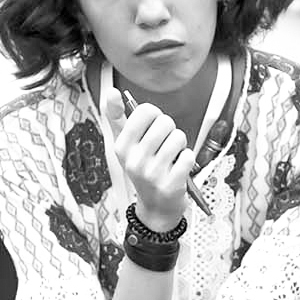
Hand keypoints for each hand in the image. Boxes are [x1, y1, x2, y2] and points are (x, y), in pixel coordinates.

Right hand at [102, 89, 192, 231]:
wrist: (156, 207)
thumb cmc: (144, 170)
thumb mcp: (126, 146)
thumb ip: (117, 117)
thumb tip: (111, 91)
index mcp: (121, 147)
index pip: (145, 111)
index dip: (156, 116)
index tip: (153, 129)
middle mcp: (133, 160)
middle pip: (165, 122)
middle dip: (170, 131)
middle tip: (164, 147)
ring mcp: (152, 174)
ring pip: (179, 138)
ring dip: (180, 146)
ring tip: (172, 158)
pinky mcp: (170, 185)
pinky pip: (189, 156)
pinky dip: (188, 160)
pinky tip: (179, 169)